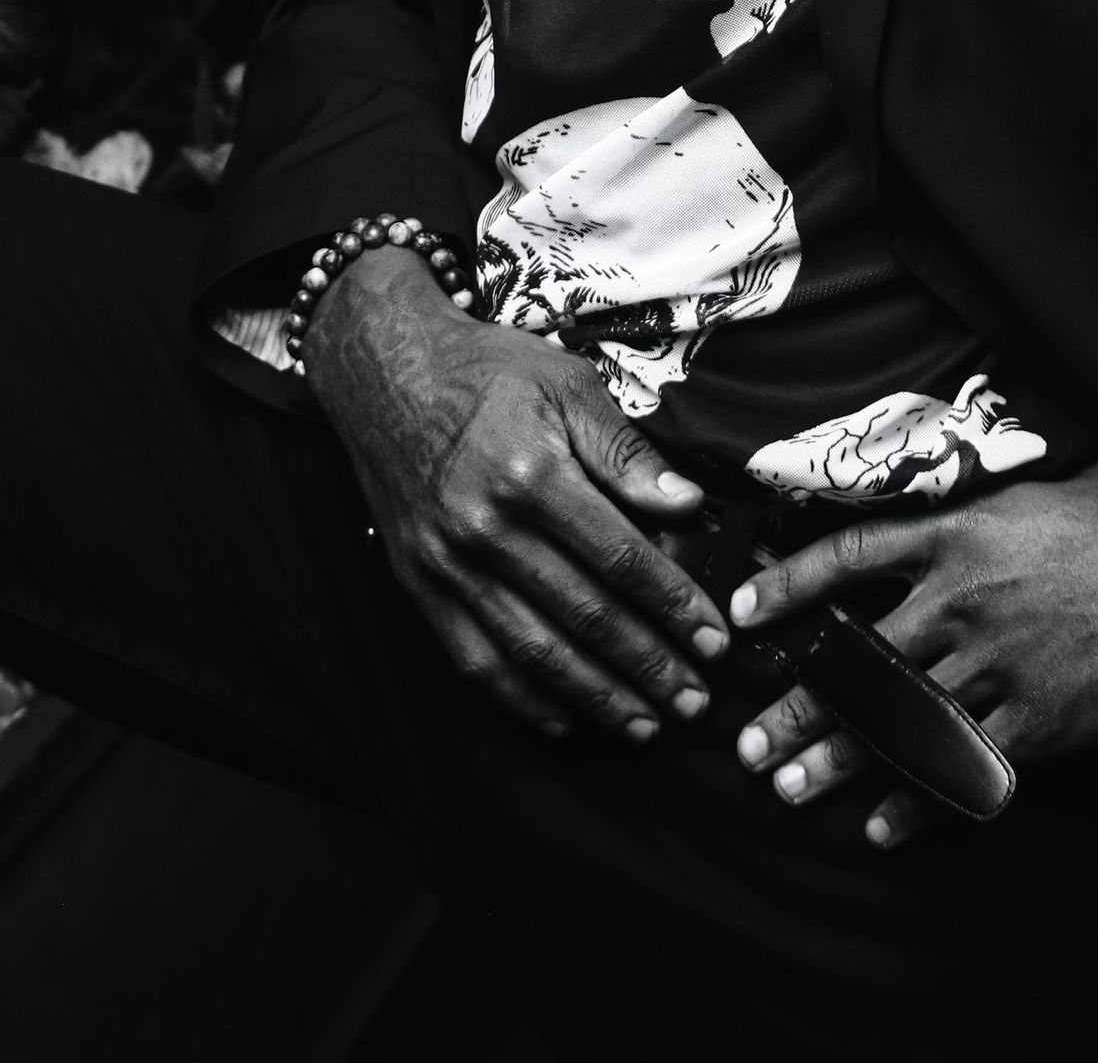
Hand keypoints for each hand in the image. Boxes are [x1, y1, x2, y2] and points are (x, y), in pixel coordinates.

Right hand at [303, 246, 727, 742]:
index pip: (620, 558)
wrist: (384, 372)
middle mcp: (486, 530)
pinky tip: (565, 720)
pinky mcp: (419, 585)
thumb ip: (627, 452)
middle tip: (695, 701)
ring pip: (532, 653)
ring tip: (645, 725)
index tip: (713, 638)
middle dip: (648, 665)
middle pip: (584, 616)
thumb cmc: (488, 372)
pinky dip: (521, 700)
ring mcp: (447, 565)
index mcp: (531, 475)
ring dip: (595, 697)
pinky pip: (474, 660)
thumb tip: (689, 506)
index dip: (672, 604)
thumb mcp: (567, 383)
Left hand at [727, 458, 1097, 844]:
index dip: (789, 585)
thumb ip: (983, 516)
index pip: (848, 557)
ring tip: (790, 790)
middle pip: (857, 659)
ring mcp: (996, 665)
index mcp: (957, 535)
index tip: (742, 612)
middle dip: (796, 707)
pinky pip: (962, 770)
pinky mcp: (1039, 722)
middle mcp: (960, 601)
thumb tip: (952, 517)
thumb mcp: (1038, 494)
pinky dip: (919, 803)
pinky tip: (883, 828)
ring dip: (837, 760)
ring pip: (896, 720)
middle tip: (747, 745)